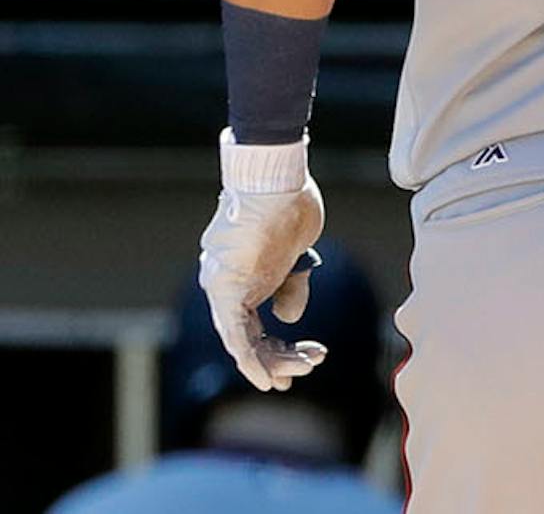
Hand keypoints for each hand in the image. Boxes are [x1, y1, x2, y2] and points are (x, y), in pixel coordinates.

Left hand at [198, 131, 328, 391]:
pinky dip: (251, 359)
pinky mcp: (227, 291)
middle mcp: (223, 286)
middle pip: (248, 336)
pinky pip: (236, 335)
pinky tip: (266, 378)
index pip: (251, 324)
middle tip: (306, 369)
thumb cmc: (288, 206)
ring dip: (275, 360)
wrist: (275, 181)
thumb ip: (290, 286)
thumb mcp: (295, 252)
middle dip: (278, 359)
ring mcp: (222, 289)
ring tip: (306, 366)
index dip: (274, 348)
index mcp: (238, 277)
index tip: (303, 359)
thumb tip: (288, 318)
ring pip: (243, 341)